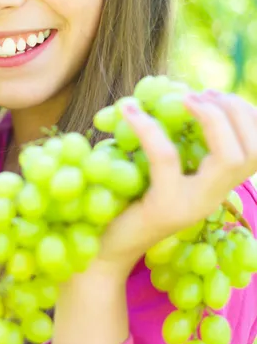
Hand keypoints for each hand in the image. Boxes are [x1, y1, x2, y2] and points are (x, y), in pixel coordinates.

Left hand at [92, 90, 256, 279]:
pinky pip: (166, 159)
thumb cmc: (128, 203)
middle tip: (203, 94)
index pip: (256, 151)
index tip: (216, 94)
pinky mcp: (163, 207)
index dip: (246, 116)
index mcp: (215, 187)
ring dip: (211, 119)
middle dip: (235, 112)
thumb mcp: (159, 170)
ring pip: (228, 159)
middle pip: (252, 153)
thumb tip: (181, 94)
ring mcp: (191, 206)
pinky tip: (129, 109)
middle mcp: (212, 198)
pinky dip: (149, 128)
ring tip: (184, 98)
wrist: (102, 250)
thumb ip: (177, 144)